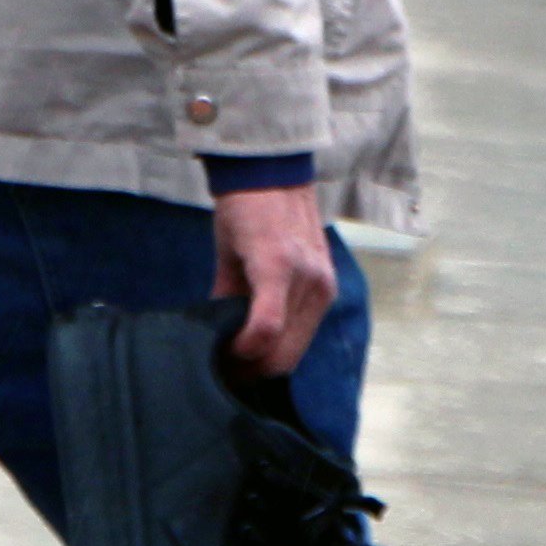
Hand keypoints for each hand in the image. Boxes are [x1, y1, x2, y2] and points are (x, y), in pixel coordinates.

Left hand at [212, 182, 335, 378]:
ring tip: (242, 357)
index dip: (240, 354)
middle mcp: (309, 278)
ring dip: (270, 360)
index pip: (265, 331)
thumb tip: (217, 339)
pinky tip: (263, 340)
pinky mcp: (329, 286)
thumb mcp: (224, 254)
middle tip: (227, 369)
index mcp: (277, 264)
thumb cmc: (242, 210)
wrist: (276, 176)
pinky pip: (306, 332)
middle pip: (284, 352)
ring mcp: (324, 284)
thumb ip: (224, 299)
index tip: (221, 353)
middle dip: (253, 369)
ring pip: (298, 350)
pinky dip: (285, 343)